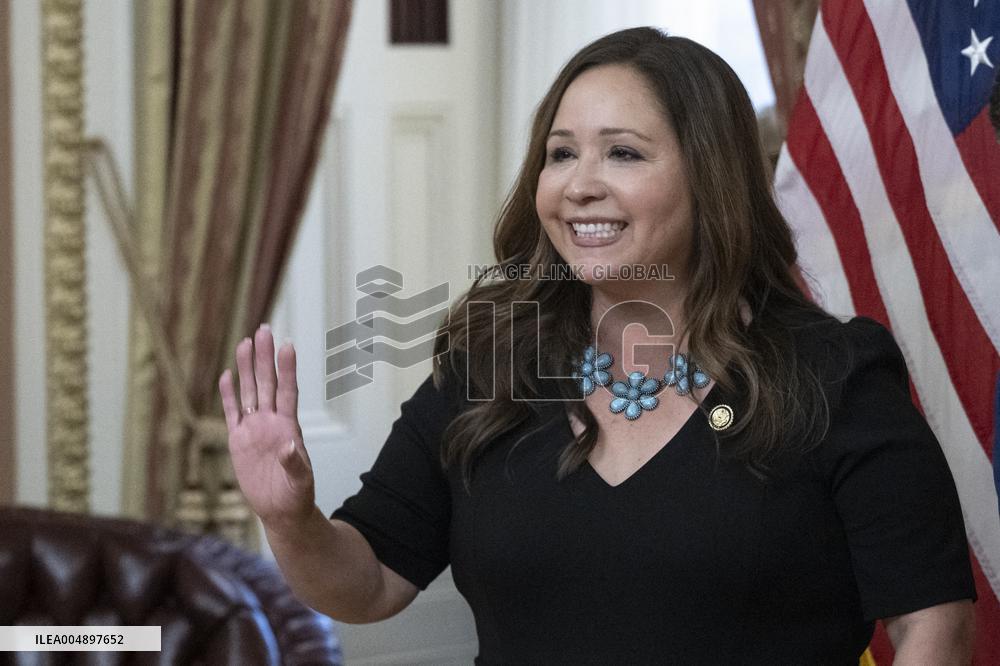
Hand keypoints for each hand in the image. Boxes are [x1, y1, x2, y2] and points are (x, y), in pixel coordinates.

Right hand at [219, 324, 314, 533]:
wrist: (281, 510)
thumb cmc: (296, 495)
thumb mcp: (300, 481)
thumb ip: (295, 464)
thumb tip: (290, 445)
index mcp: (288, 427)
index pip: (287, 391)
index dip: (287, 369)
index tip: (287, 345)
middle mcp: (271, 422)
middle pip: (267, 383)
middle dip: (264, 357)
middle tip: (263, 330)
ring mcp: (254, 429)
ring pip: (249, 392)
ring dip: (247, 368)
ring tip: (245, 342)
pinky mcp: (239, 441)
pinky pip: (233, 413)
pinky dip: (229, 395)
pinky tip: (227, 376)